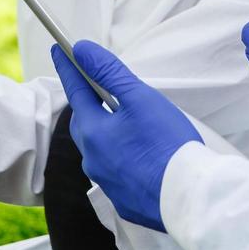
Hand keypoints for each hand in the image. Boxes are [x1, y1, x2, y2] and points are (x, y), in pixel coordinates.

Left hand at [50, 41, 200, 232]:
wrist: (190, 199)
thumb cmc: (167, 144)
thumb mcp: (140, 98)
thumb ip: (109, 72)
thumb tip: (82, 50)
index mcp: (93, 132)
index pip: (75, 91)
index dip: (68, 68)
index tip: (59, 49)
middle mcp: (93, 159)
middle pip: (84, 123)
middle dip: (87, 103)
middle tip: (94, 87)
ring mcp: (107, 183)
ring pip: (99, 150)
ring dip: (106, 132)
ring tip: (123, 121)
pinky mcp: (125, 200)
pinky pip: (116, 172)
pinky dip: (121, 157)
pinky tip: (139, 154)